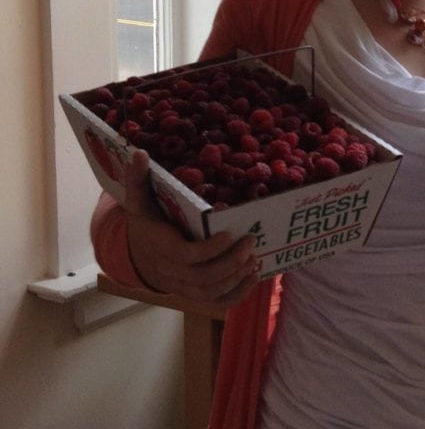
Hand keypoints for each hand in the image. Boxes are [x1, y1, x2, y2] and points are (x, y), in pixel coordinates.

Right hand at [123, 150, 258, 305]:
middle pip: (204, 277)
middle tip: (251, 241)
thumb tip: (138, 153)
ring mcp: (185, 287)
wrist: (139, 255)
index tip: (229, 233)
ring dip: (237, 277)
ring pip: (212, 292)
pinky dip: (238, 294)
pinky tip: (254, 276)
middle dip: (231, 261)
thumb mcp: (139, 201)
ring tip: (254, 257)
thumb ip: (138, 179)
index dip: (210, 249)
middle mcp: (173, 273)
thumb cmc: (147, 223)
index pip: (187, 256)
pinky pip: (218, 303)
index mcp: (162, 249)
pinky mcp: (196, 294)